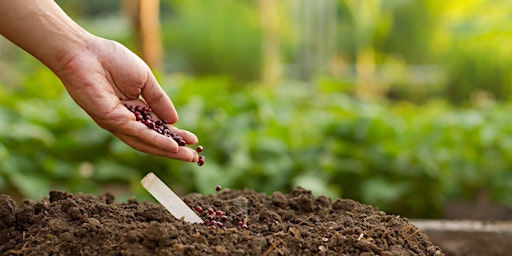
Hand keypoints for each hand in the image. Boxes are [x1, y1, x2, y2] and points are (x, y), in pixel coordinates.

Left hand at [55, 36, 198, 161]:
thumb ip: (159, 100)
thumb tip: (174, 120)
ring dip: (168, 151)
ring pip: (146, 142)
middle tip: (194, 158)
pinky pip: (137, 133)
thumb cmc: (111, 60)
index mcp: (133, 109)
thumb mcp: (145, 79)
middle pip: (152, 140)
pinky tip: (171, 146)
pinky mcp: (110, 120)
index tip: (194, 141)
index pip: (157, 127)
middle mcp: (124, 120)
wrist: (85, 52)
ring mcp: (116, 122)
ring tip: (188, 156)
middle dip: (174, 150)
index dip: (175, 135)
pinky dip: (156, 140)